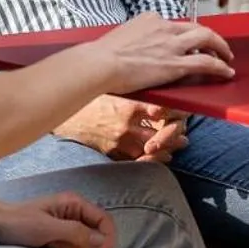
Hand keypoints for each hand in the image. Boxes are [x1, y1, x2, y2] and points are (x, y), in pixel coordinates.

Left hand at [0, 192, 115, 247]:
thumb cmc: (18, 223)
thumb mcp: (48, 229)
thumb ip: (76, 233)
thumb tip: (102, 240)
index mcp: (74, 203)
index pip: (104, 219)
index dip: (108, 238)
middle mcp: (73, 211)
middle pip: (96, 232)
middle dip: (86, 245)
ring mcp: (66, 223)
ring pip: (84, 241)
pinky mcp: (58, 234)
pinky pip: (72, 246)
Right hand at [57, 95, 191, 161]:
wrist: (64, 113)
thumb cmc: (90, 95)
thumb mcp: (115, 88)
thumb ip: (137, 91)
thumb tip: (161, 96)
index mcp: (129, 106)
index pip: (164, 111)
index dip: (177, 112)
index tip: (184, 111)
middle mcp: (127, 126)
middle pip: (163, 133)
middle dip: (176, 134)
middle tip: (184, 134)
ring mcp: (119, 141)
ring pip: (153, 149)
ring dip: (168, 148)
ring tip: (178, 145)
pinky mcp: (112, 152)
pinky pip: (137, 160)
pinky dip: (152, 159)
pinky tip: (161, 157)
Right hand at [85, 13, 233, 95]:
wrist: (100, 64)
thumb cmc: (102, 55)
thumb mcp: (121, 37)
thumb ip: (134, 40)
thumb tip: (135, 49)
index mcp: (150, 19)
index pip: (175, 25)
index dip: (185, 35)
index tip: (189, 44)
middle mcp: (165, 27)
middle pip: (197, 28)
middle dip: (210, 37)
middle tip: (218, 47)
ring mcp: (172, 45)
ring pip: (207, 39)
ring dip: (221, 47)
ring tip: (227, 57)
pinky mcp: (176, 64)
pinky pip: (206, 62)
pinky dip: (219, 66)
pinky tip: (226, 72)